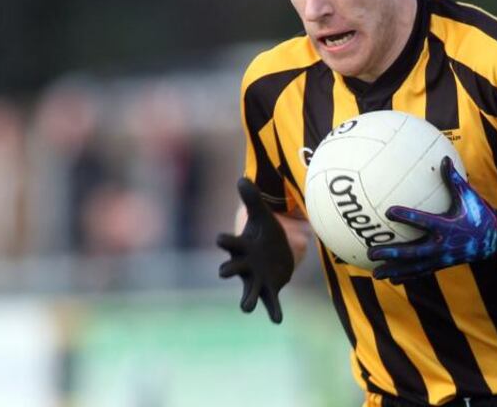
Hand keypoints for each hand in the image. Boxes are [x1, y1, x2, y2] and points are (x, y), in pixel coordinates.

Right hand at [216, 178, 294, 322]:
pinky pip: (271, 302)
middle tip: (223, 272)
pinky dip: (274, 311)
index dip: (224, 240)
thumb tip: (242, 178)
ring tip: (246, 308)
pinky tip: (277, 319)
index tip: (219, 238)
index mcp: (240, 247)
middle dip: (228, 271)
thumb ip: (252, 199)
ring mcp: (256, 279)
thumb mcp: (261, 214)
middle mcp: (244, 265)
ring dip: (248, 300)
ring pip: (249, 292)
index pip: (229, 243)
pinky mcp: (270, 289)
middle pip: (233, 269)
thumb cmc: (263, 232)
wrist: (274, 251)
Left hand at [368, 157, 496, 282]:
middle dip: (392, 253)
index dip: (407, 217)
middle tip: (372, 252)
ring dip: (394, 270)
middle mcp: (443, 245)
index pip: (424, 222)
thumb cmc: (480, 214)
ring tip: (376, 273)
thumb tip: (444, 158)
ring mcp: (441, 258)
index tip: (388, 211)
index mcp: (448, 227)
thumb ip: (454, 179)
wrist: (496, 240)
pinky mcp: (442, 265)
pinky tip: (391, 278)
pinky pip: (421, 272)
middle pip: (413, 252)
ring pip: (414, 267)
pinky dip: (406, 275)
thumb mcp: (468, 196)